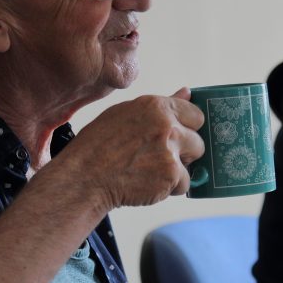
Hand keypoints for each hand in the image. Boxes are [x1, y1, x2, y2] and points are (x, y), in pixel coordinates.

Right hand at [63, 88, 204, 211]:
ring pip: (192, 165)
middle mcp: (167, 126)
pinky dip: (169, 189)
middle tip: (159, 159)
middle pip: (198, 142)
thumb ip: (160, 107)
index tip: (178, 136)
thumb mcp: (125, 114)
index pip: (196, 114)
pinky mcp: (171, 176)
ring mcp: (171, 152)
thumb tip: (187, 93)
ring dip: (177, 172)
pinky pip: (184, 185)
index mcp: (156, 106)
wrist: (84, 177)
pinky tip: (147, 184)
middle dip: (184, 153)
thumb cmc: (98, 146)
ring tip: (150, 172)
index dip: (188, 128)